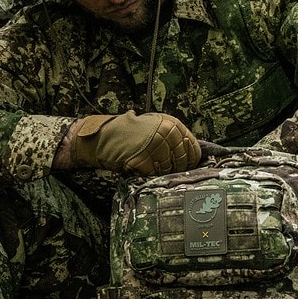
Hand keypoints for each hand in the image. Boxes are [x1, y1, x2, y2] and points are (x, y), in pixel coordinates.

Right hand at [55, 112, 201, 174]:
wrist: (105, 136)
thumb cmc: (131, 133)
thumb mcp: (155, 126)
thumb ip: (174, 137)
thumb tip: (192, 152)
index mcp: (172, 124)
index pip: (193, 148)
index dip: (191, 160)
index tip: (188, 166)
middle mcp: (166, 133)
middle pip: (182, 160)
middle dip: (176, 168)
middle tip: (166, 169)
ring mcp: (155, 146)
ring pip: (168, 169)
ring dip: (161, 172)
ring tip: (150, 165)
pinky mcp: (144, 159)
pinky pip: (153, 174)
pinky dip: (149, 174)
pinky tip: (142, 168)